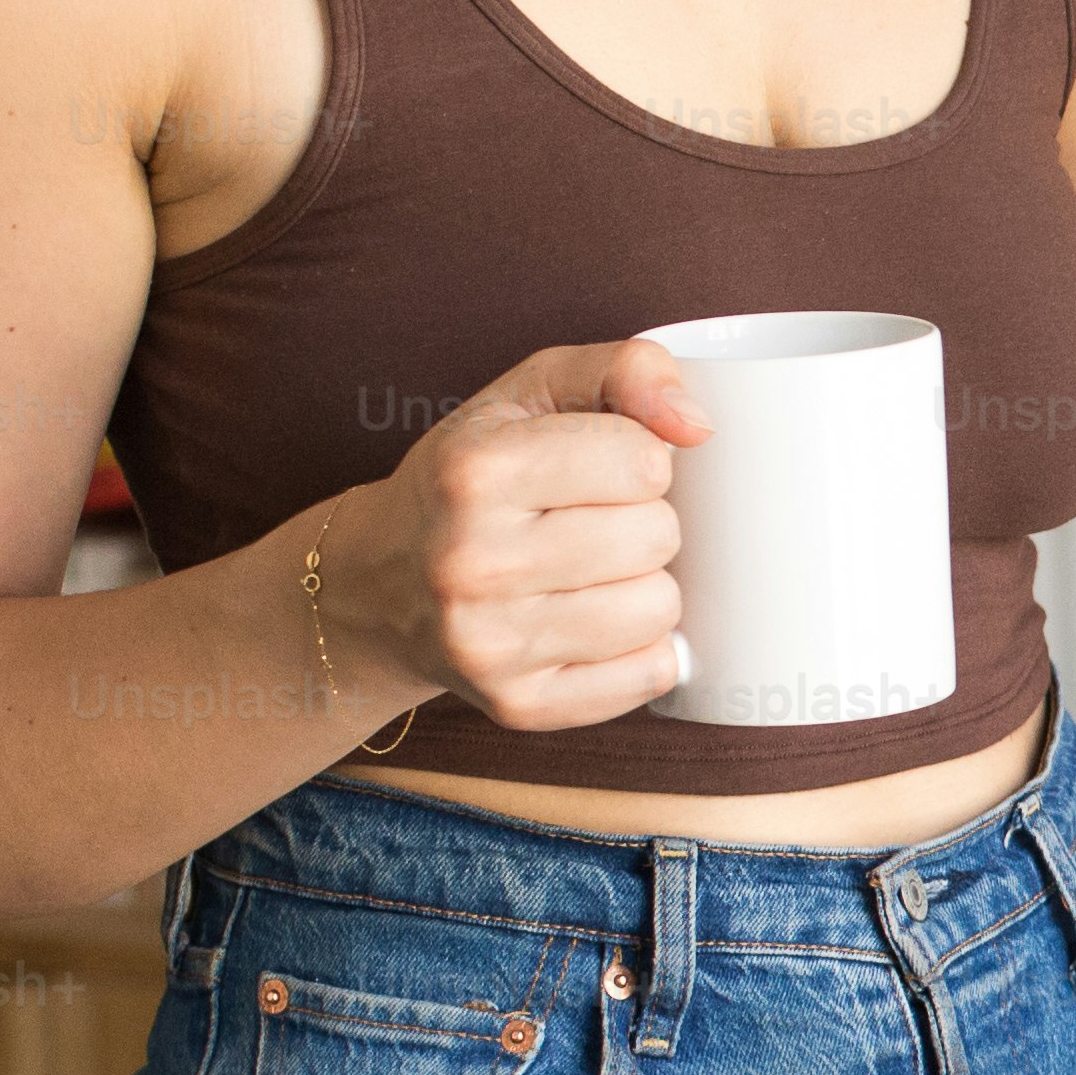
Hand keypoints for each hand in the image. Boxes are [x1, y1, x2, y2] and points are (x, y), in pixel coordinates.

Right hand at [319, 338, 710, 730]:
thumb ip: (623, 369)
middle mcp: (471, 561)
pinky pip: (650, 676)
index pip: (643, 461)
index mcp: (474, 471)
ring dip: (646, 588)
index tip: (601, 469)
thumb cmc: (473, 479)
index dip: (639, 460)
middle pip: (657, 537)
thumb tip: (697, 423)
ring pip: (659, 609)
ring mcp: (490, 643)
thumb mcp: (529, 393)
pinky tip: (595, 626)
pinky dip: (642, 651)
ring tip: (594, 575)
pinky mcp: (518, 705)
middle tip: (594, 525)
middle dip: (645, 524)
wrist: (378, 583)